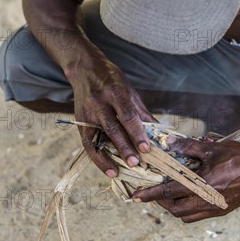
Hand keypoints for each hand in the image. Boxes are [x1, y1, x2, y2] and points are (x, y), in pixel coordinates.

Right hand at [69, 49, 156, 175]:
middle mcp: (99, 101)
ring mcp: (86, 112)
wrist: (85, 69)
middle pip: (112, 128)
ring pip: (96, 138)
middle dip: (124, 147)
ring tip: (119, 171)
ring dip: (107, 157)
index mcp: (115, 91)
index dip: (137, 133)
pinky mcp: (79, 121)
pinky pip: (87, 143)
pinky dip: (97, 158)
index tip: (147, 148)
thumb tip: (160, 132)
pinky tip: (108, 168)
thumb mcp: (130, 91)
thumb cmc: (112, 80)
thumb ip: (142, 113)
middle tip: (136, 163)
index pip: (127, 115)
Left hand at [133, 137, 239, 221]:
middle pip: (175, 210)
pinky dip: (188, 208)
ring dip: (175, 206)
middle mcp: (208, 202)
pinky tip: (189, 192)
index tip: (136, 197)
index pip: (169, 193)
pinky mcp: (224, 209)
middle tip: (155, 189)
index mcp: (203, 186)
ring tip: (170, 191)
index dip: (150, 195)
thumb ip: (189, 147)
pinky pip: (199, 214)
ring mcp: (217, 208)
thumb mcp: (213, 148)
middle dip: (161, 202)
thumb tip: (168, 143)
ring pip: (187, 215)